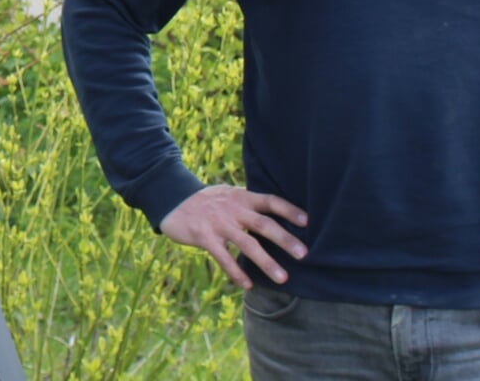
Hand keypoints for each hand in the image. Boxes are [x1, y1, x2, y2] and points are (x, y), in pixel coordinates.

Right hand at [158, 184, 308, 288]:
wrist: (172, 200)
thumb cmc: (206, 201)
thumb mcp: (229, 195)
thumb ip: (249, 203)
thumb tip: (276, 214)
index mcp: (242, 197)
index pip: (270, 201)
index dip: (289, 210)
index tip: (307, 222)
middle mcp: (233, 209)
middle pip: (264, 224)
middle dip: (285, 240)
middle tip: (304, 254)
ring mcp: (219, 223)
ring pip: (247, 244)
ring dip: (266, 262)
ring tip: (282, 278)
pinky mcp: (204, 237)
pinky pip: (223, 257)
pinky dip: (236, 272)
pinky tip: (247, 284)